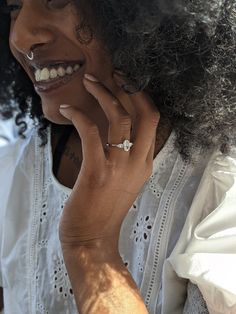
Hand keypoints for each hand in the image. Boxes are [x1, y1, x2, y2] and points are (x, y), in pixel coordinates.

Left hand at [58, 73, 159, 251]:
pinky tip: (68, 109)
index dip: (141, 96)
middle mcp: (138, 162)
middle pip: (145, 113)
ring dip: (103, 94)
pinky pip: (91, 132)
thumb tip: (119, 131)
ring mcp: (119, 166)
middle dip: (130, 87)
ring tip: (88, 81)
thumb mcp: (126, 180)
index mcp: (146, 163)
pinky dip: (79, 116)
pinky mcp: (97, 171)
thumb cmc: (105, 207)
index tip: (127, 82)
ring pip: (119, 117)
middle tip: (113, 73)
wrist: (93, 237)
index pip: (153, 120)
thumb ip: (129, 156)